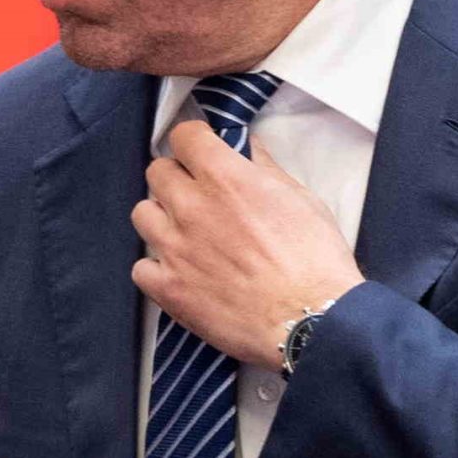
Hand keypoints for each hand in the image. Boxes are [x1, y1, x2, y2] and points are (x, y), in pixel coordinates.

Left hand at [131, 118, 364, 365]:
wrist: (312, 321)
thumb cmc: (316, 261)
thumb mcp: (302, 200)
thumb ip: (266, 169)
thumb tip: (248, 147)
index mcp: (225, 178)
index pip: (184, 136)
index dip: (194, 141)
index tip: (201, 151)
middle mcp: (191, 207)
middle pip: (157, 172)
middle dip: (177, 177)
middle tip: (197, 195)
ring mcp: (174, 248)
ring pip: (142, 214)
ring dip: (161, 219)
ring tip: (185, 234)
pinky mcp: (169, 288)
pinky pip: (141, 266)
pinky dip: (156, 268)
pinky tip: (179, 272)